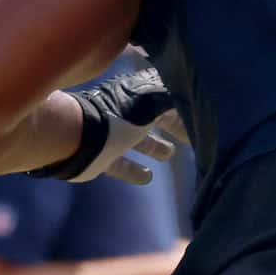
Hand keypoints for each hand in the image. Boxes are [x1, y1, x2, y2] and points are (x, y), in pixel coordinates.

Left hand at [29, 66, 182, 183]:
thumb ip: (174, 100)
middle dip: (171, 126)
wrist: (76, 137)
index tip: (199, 122)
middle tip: (189, 139)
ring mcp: (111, 137)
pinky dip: (134, 171)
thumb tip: (194, 103)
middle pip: (152, 120)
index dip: (183, 112)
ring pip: (137, 141)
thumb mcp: (153, 102)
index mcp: (137, 97)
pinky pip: (121, 165)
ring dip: (153, 147)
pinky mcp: (100, 158)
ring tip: (167, 154)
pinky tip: (146, 177)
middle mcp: (125, 114)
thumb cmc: (117, 117)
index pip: (165, 101)